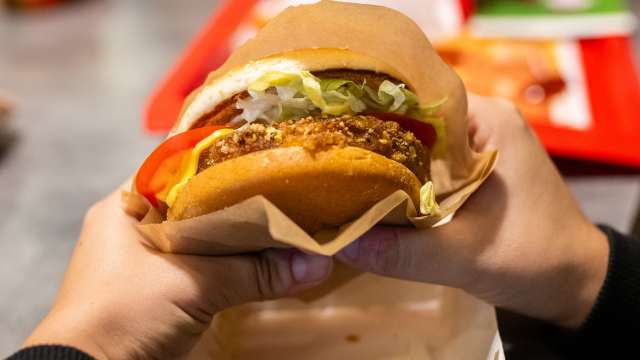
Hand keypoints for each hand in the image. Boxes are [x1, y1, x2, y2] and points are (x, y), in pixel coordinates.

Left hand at [25, 184, 331, 358]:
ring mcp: (149, 257)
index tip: (267, 154)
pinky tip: (264, 256)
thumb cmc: (125, 314)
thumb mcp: (193, 285)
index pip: (182, 163)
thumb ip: (255, 271)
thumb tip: (317, 263)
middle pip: (199, 201)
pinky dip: (232, 261)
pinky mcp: (162, 286)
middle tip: (286, 187)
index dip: (225, 158)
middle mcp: (136, 224)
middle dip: (241, 199)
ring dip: (240, 235)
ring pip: (204, 234)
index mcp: (127, 203)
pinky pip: (204, 263)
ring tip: (286, 217)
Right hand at [338, 94, 608, 328]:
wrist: (576, 282)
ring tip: (341, 173)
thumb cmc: (532, 258)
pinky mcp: (476, 167)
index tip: (331, 131)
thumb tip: (336, 242)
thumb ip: (400, 251)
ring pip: (419, 143)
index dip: (370, 113)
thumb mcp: (462, 256)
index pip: (414, 98)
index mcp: (486, 119)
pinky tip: (373, 192)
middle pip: (413, 120)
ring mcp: (480, 144)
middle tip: (328, 158)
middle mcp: (482, 120)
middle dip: (373, 141)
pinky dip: (404, 177)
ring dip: (386, 161)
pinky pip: (429, 163)